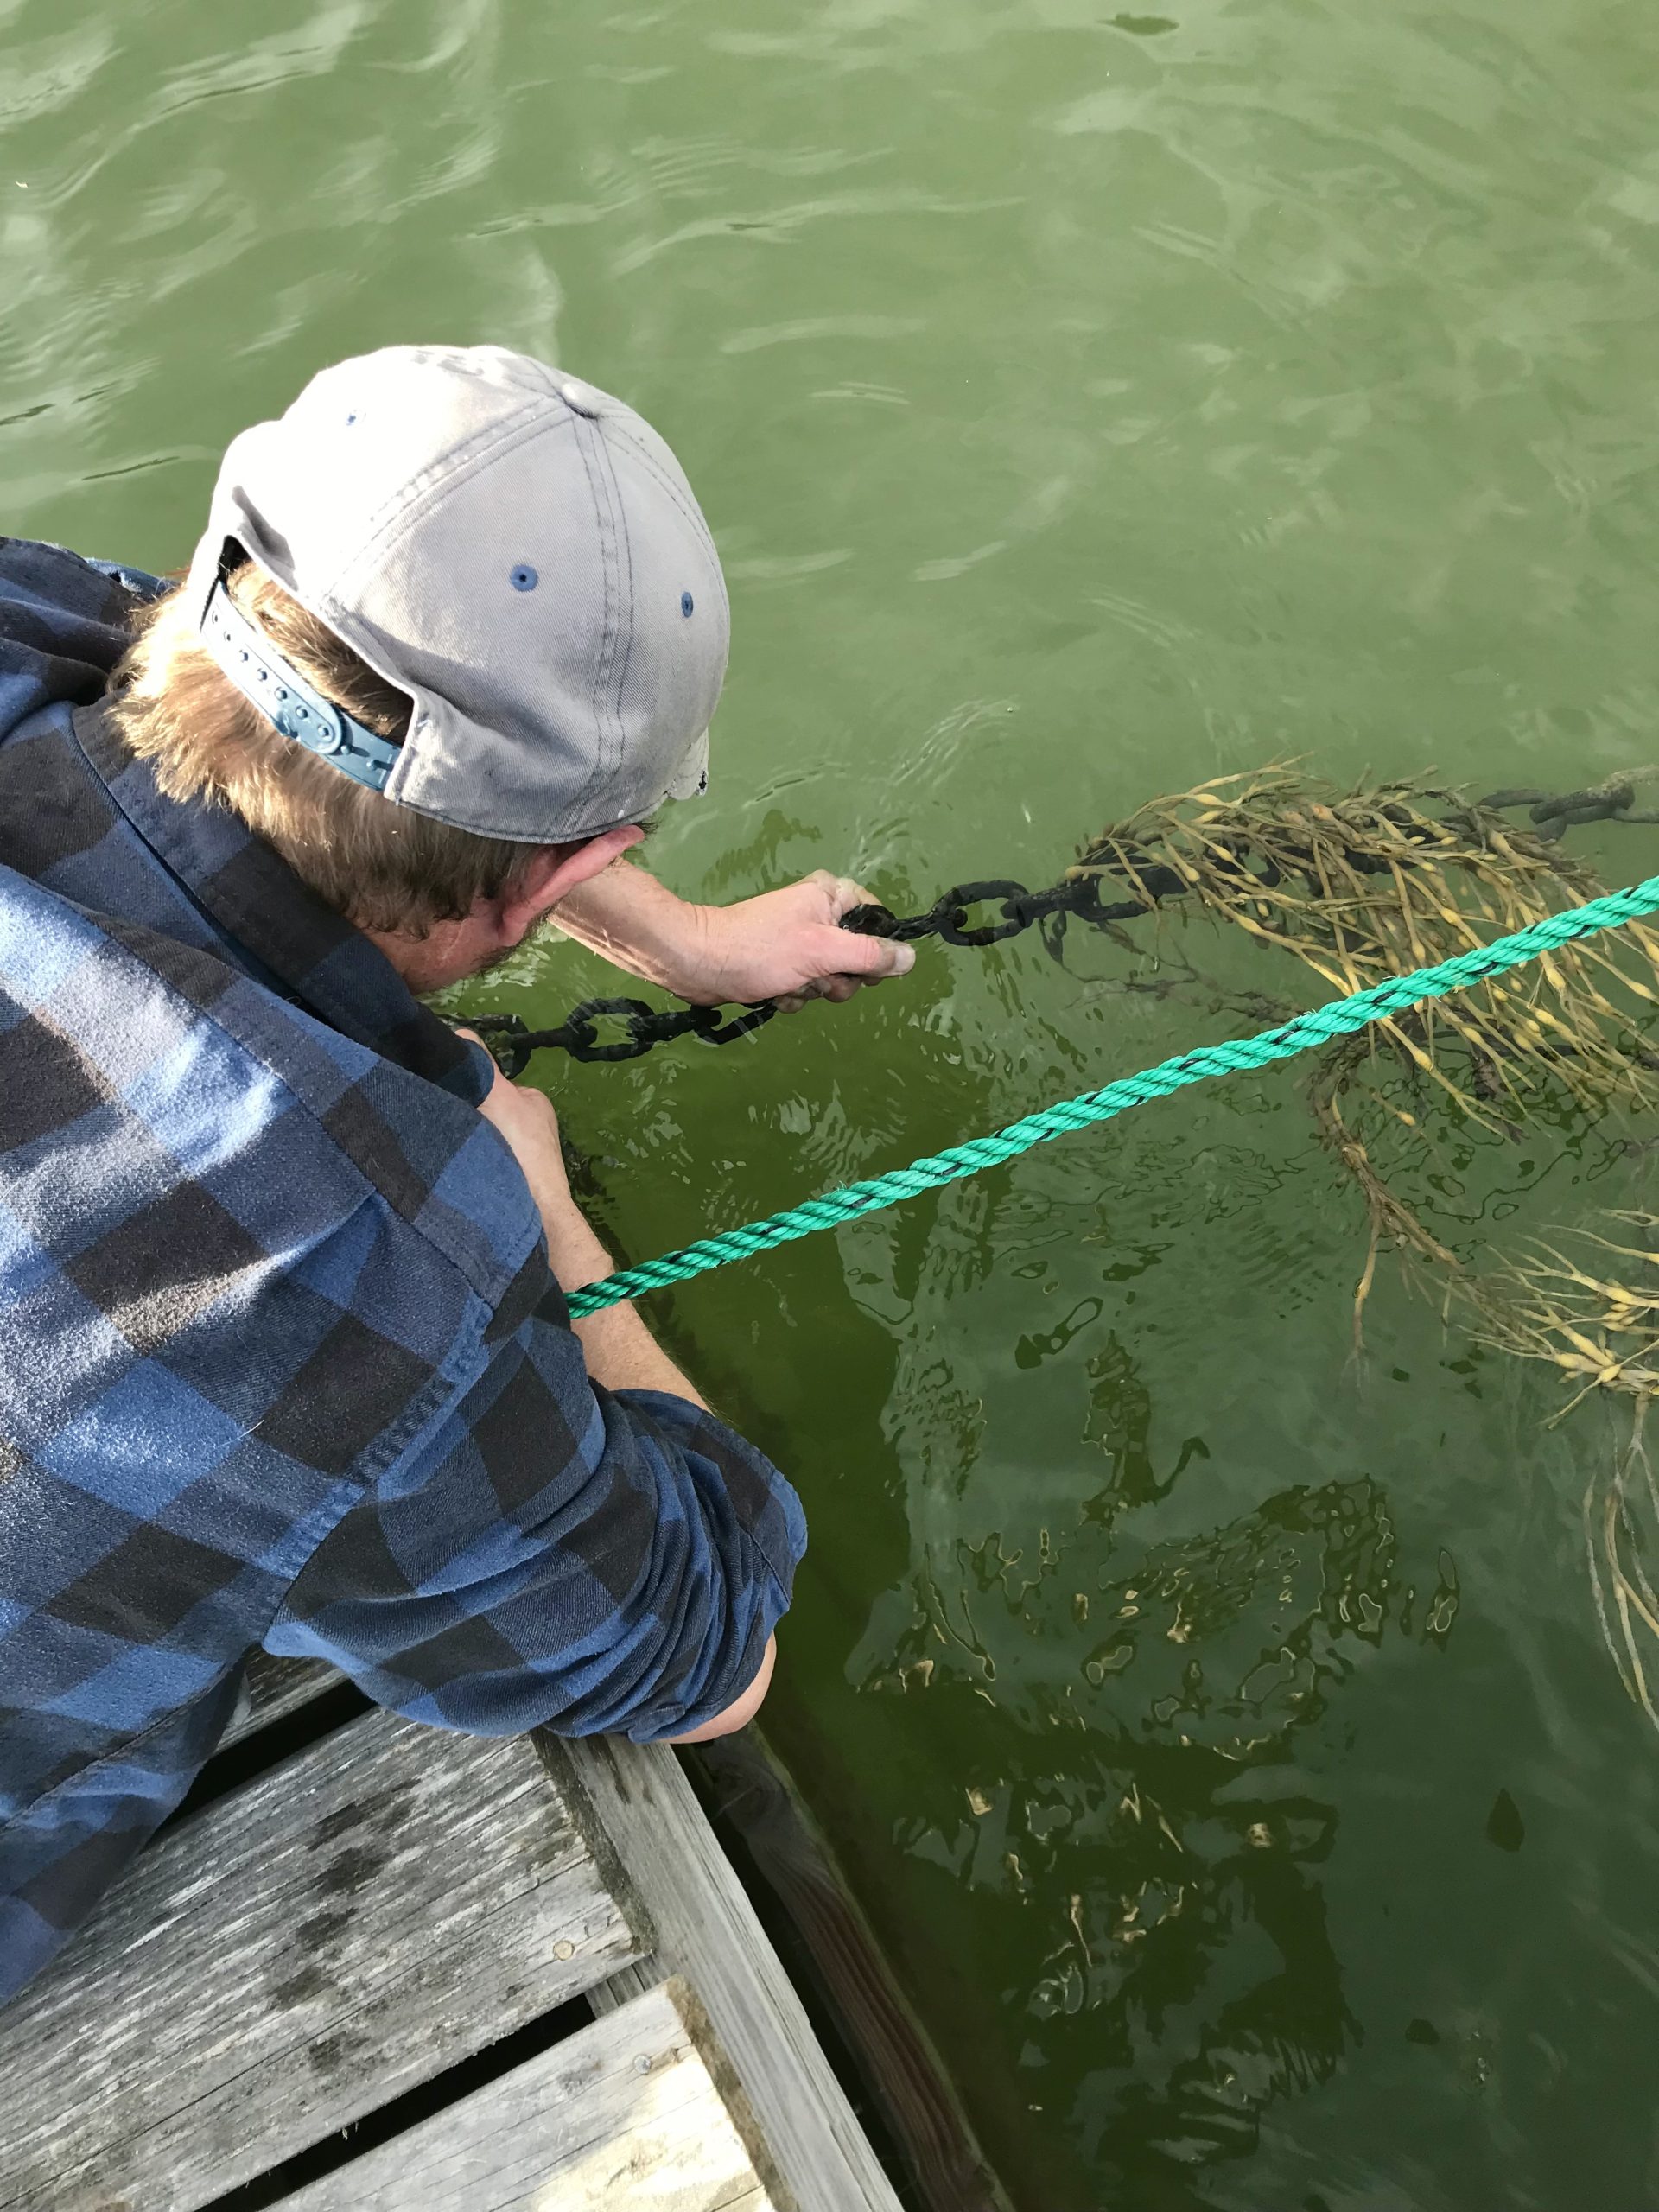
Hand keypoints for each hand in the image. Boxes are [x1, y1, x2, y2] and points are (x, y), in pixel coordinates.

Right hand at [458, 1028, 590, 1248]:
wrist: (532, 1212)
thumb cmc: (519, 1148)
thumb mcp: (498, 1096)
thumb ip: (479, 1065)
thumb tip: (460, 1033)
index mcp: (533, 1101)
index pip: (493, 1083)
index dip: (468, 1087)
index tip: (445, 1096)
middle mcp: (534, 1126)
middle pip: (487, 1111)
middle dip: (467, 1116)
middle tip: (443, 1123)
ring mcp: (526, 1157)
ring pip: (484, 1139)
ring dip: (468, 1143)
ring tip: (448, 1148)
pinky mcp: (515, 1183)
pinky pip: (486, 1164)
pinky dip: (474, 1165)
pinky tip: (459, 1170)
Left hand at [688, 871, 916, 1009]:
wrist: (699, 964)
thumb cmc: (761, 950)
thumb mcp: (824, 952)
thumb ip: (871, 955)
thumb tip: (911, 958)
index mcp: (831, 895)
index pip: (877, 919)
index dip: (875, 949)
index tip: (861, 967)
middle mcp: (819, 914)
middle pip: (857, 955)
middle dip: (839, 977)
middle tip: (819, 977)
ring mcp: (799, 941)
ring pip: (832, 976)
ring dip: (814, 990)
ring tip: (790, 983)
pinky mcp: (782, 964)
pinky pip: (806, 986)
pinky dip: (794, 995)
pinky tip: (775, 991)